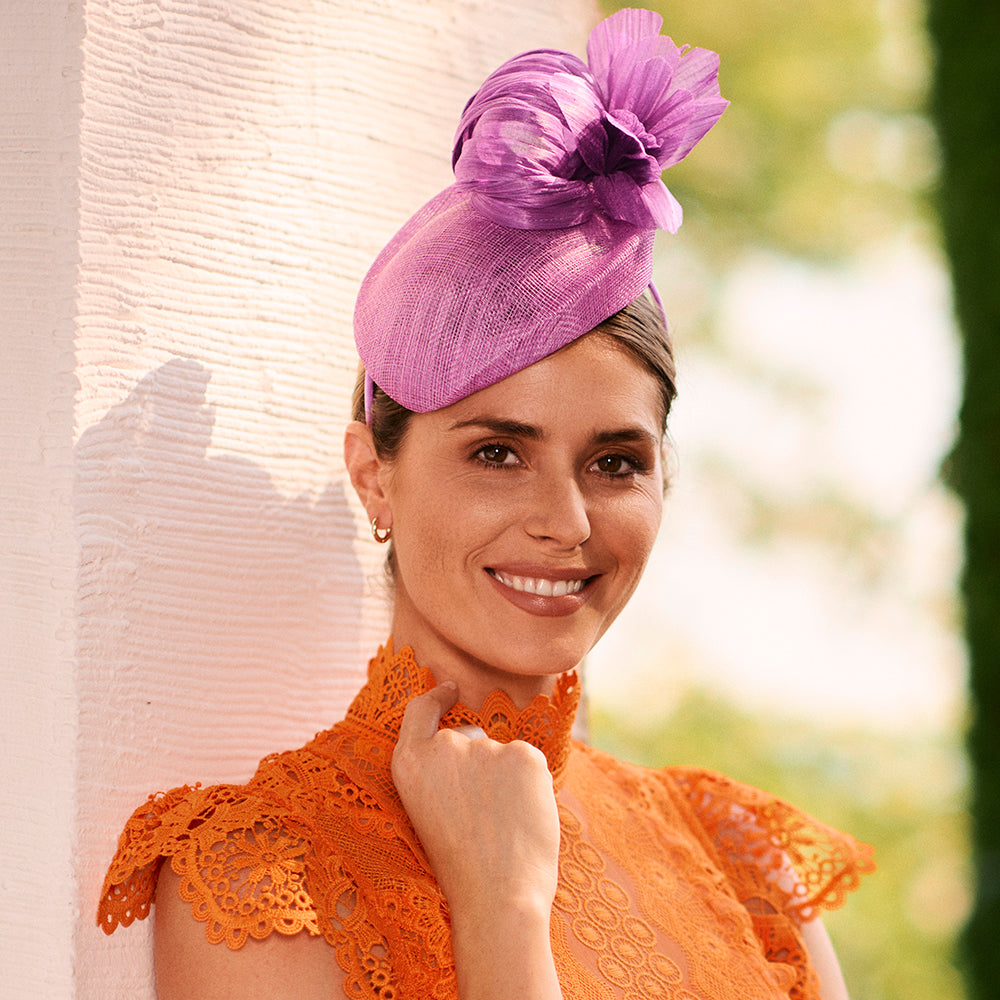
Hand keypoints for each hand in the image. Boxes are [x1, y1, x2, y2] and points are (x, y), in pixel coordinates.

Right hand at [391, 681, 560, 918]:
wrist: (497, 898)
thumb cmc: (462, 869)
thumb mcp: (429, 812)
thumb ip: (442, 773)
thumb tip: (480, 748)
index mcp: (410, 762)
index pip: (420, 711)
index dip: (436, 697)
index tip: (450, 689)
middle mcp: (444, 745)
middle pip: (469, 736)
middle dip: (480, 764)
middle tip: (485, 815)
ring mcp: (486, 746)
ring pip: (503, 755)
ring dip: (507, 781)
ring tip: (503, 827)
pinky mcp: (524, 754)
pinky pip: (530, 764)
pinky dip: (531, 788)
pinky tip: (524, 819)